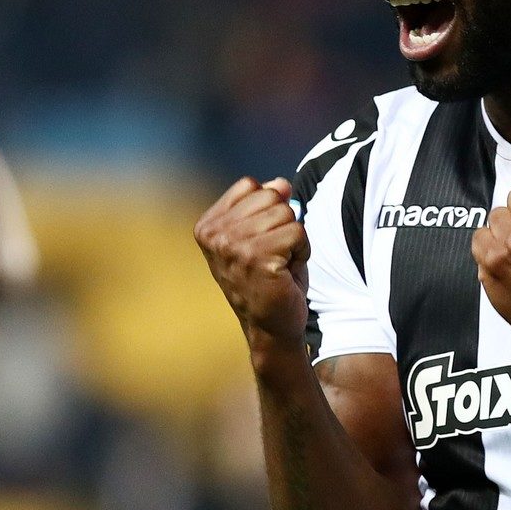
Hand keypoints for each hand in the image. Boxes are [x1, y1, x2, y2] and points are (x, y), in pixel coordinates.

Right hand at [195, 177, 310, 344]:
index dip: (267, 209)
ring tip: (281, 263)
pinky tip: (288, 271)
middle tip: (274, 254)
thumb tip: (282, 183)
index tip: (260, 240)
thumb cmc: (268, 278)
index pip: (250, 186)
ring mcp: (233, 247)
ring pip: (286, 214)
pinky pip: (297, 232)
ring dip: (294, 238)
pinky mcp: (257, 259)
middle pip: (270, 196)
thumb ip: (267, 204)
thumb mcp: (263, 233)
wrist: (270, 326)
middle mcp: (215, 235)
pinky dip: (302, 251)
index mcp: (208, 225)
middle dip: (283, 223)